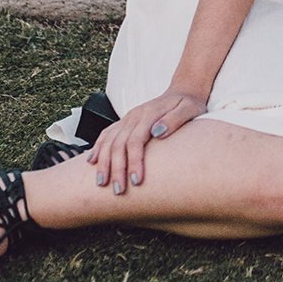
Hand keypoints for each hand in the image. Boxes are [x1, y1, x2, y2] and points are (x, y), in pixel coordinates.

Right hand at [88, 87, 206, 195]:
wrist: (184, 90)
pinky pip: (106, 133)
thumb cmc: (190, 104)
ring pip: (108, 140)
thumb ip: (175, 120)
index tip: (136, 181)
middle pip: (119, 144)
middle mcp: (134, 116)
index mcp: (149, 114)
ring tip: (101, 183)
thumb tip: (158, 132)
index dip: (134, 162)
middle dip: (116, 169)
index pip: (136, 141)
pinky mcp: (125, 121)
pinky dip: (97, 147)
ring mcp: (127, 118)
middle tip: (119, 191)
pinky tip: (92, 161)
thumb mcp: (190, 109)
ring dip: (103, 162)